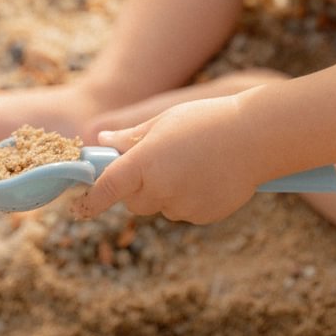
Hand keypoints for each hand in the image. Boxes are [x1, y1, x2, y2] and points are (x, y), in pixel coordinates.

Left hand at [71, 96, 258, 224]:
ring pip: (161, 206)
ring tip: (194, 162)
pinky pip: (185, 211)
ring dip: (166, 191)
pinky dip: (190, 198)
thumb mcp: (165, 120)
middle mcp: (161, 188)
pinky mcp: (203, 215)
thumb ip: (131, 137)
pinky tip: (209, 175)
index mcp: (146, 161)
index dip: (90, 200)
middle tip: (159, 161)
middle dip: (137, 187)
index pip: (106, 188)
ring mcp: (183, 205)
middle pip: (133, 201)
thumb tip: (102, 142)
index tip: (78, 206)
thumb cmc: (209, 119)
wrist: (257, 136)